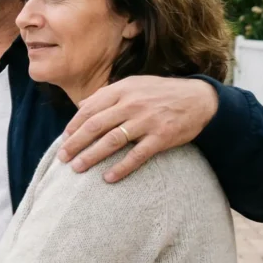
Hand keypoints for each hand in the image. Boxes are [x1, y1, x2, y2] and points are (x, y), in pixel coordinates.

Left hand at [59, 76, 217, 182]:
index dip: (73, 126)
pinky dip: (121, 168)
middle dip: (75, 143)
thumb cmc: (160, 93)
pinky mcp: (161, 137)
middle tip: (62, 158)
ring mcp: (146, 121)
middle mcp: (131, 104)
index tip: (64, 140)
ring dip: (91, 156)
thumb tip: (81, 105)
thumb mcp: (133, 85)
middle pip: (95, 126)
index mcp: (121, 90)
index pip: (89, 109)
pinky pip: (137, 155)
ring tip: (77, 168)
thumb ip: (106, 95)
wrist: (199, 99)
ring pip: (112, 141)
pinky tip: (108, 178)